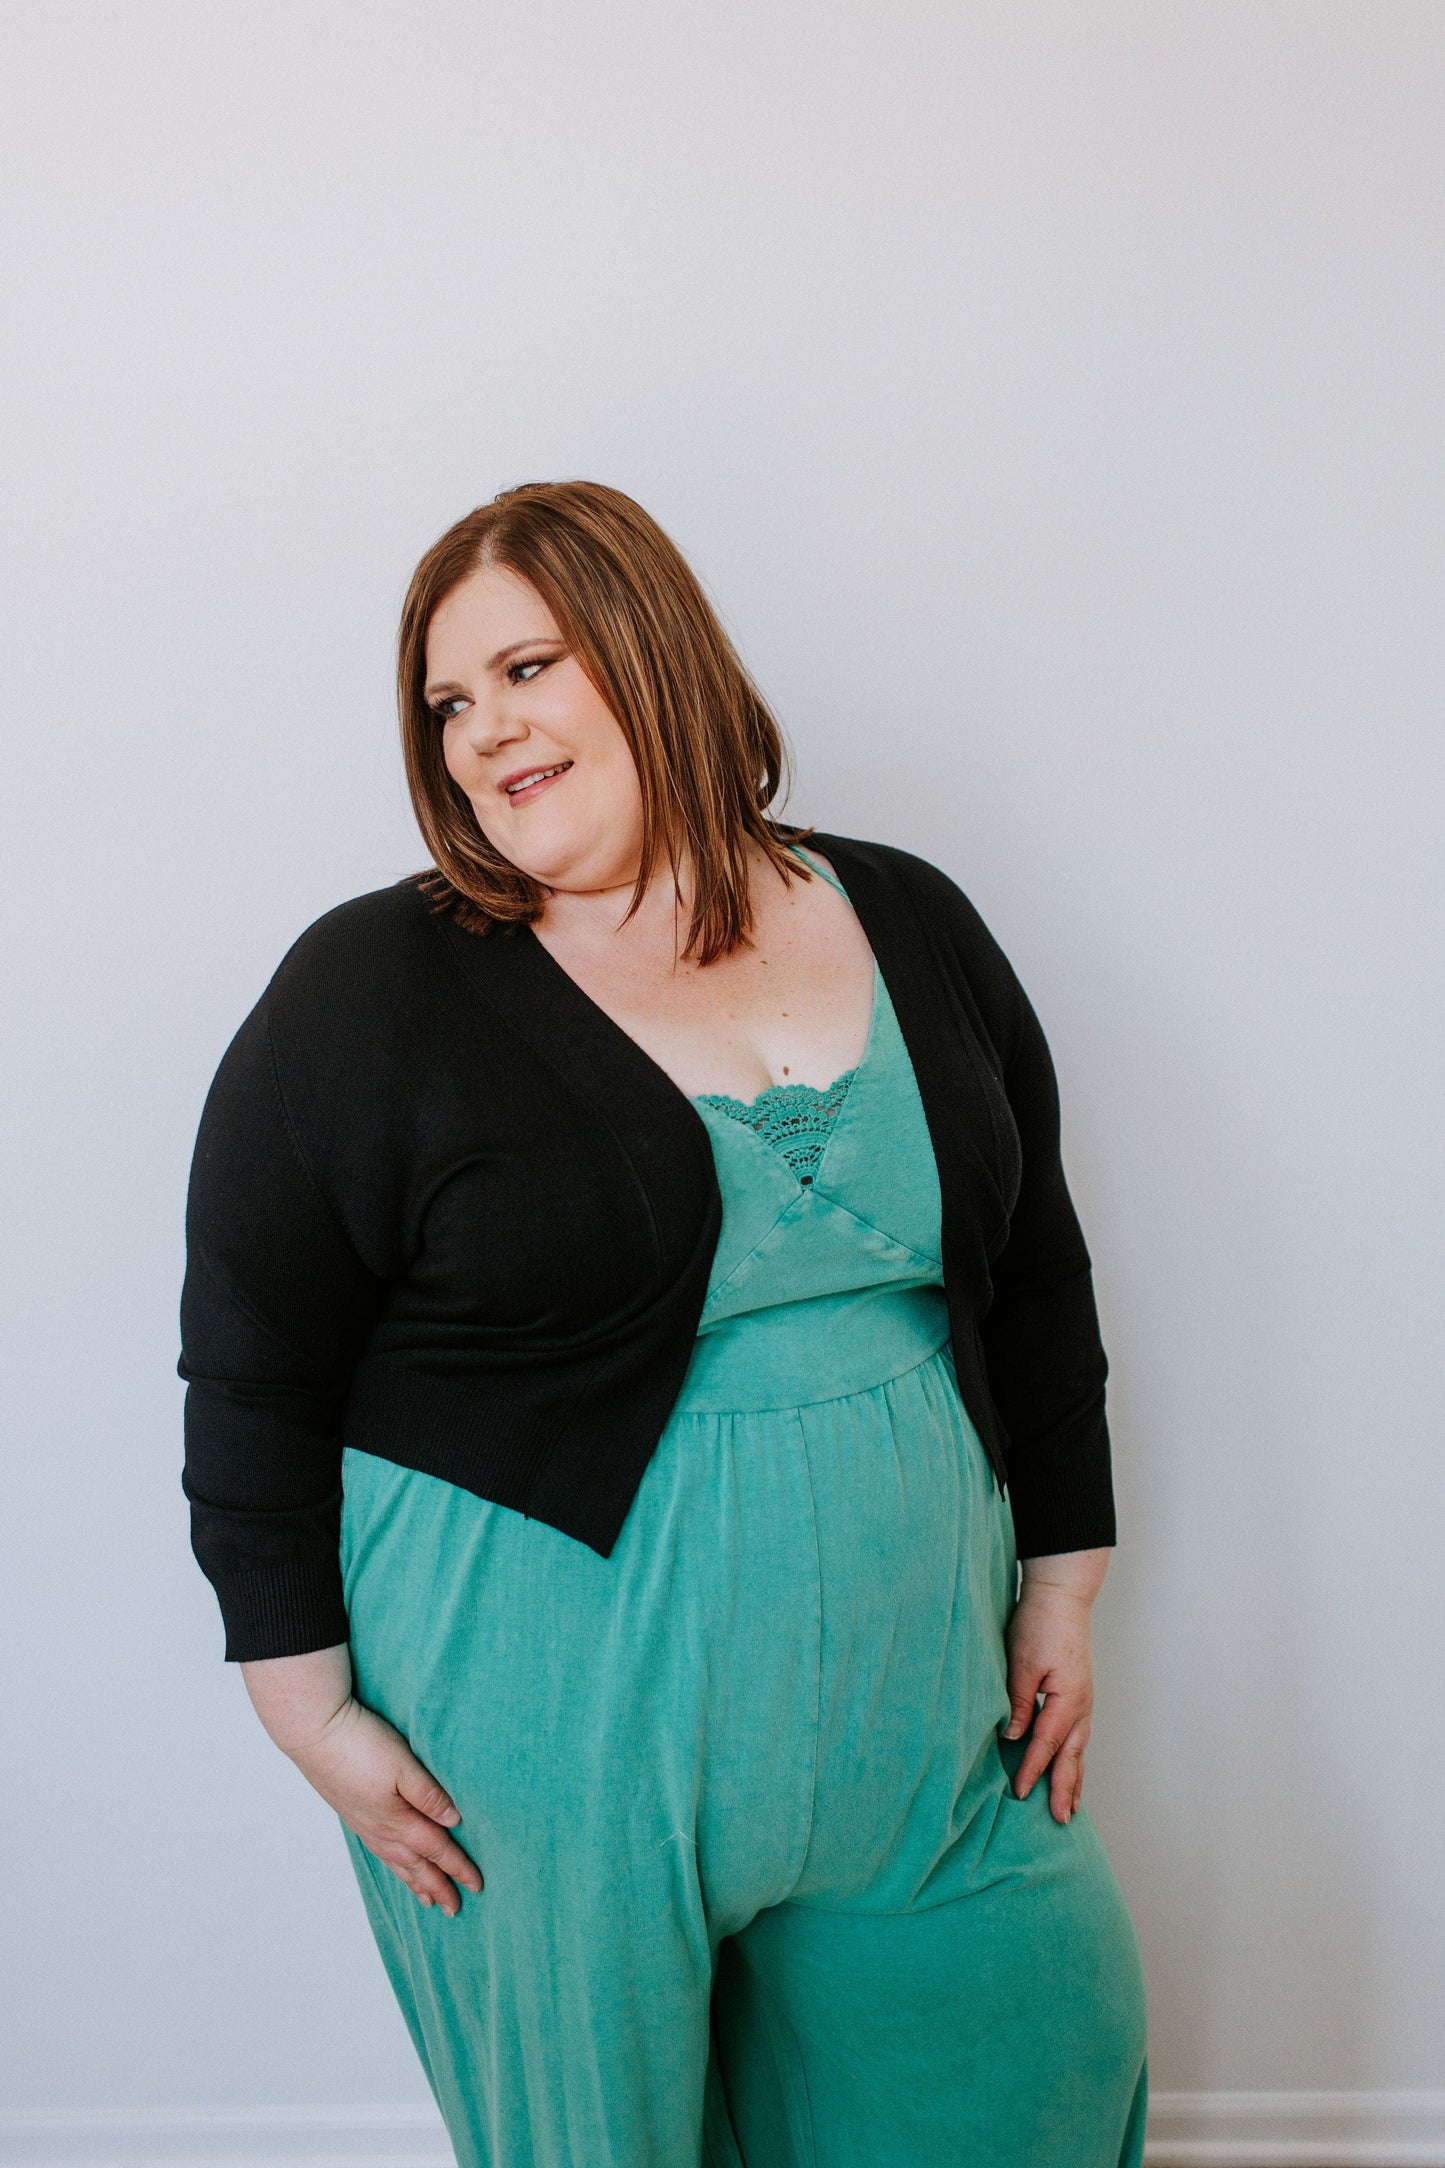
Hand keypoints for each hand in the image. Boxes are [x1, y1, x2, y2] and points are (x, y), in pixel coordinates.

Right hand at [240, 1645, 483, 1916]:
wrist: (313, 1731)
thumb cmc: (360, 1743)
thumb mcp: (404, 1764)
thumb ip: (429, 1794)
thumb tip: (454, 1821)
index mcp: (397, 1819)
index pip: (436, 1849)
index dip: (458, 1868)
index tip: (476, 1886)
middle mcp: (379, 1828)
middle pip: (415, 1864)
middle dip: (436, 1886)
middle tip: (453, 1909)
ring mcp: (362, 1821)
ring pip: (394, 1860)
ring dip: (413, 1880)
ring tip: (426, 1898)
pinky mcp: (350, 1810)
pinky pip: (377, 1849)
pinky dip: (391, 1863)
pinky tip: (393, 1860)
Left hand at [1002, 1547, 1109, 1824]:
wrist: (1061, 1596)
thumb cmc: (1039, 1624)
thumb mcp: (1022, 1662)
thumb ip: (1019, 1701)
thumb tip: (1013, 1737)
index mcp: (1068, 1699)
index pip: (1047, 1744)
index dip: (1033, 1770)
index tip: (1021, 1793)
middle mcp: (1082, 1705)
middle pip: (1072, 1756)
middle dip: (1064, 1789)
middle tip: (1059, 1820)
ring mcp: (1084, 1701)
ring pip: (1079, 1749)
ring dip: (1074, 1778)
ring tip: (1070, 1807)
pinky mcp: (1079, 1695)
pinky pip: (1079, 1736)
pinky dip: (1074, 1758)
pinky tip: (1070, 1768)